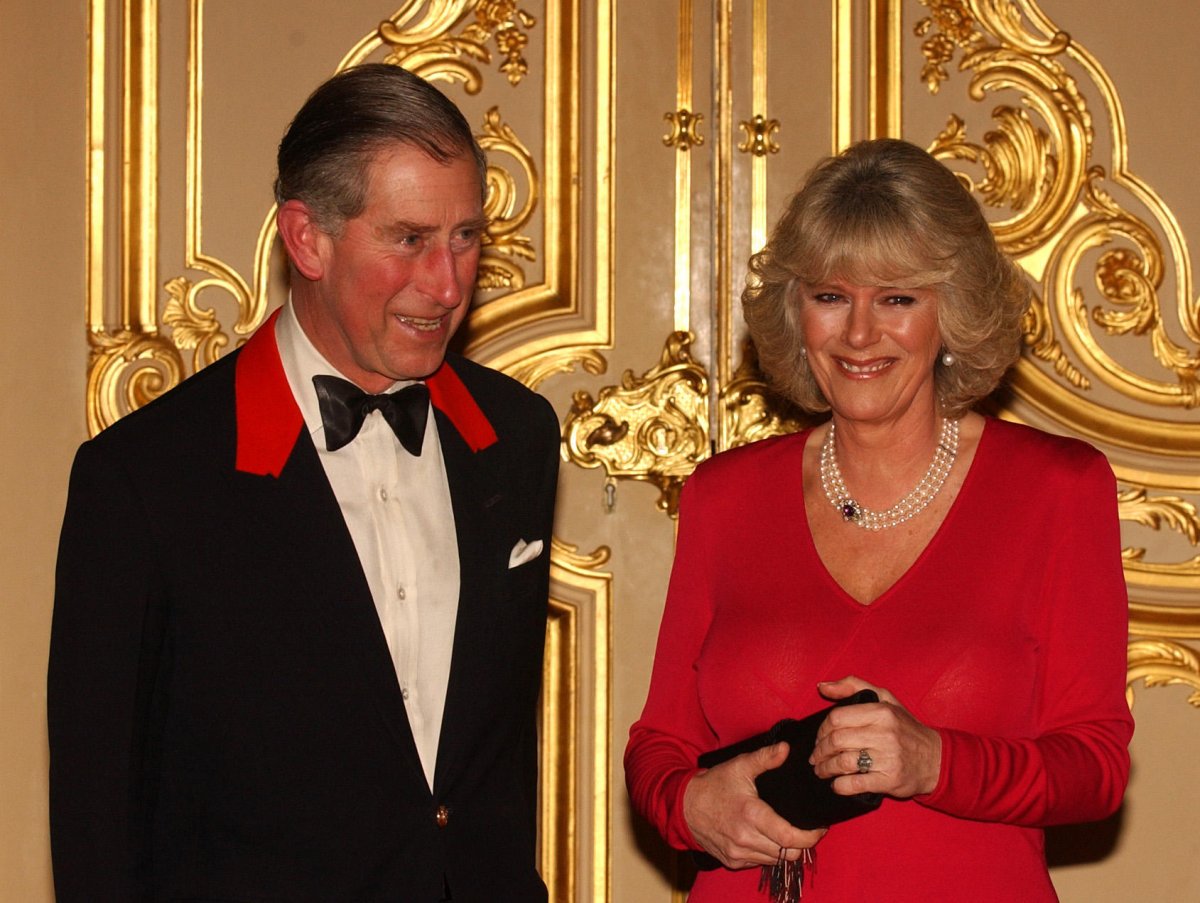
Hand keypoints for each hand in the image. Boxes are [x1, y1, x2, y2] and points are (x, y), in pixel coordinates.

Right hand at [683, 741, 825, 869]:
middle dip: (803, 844)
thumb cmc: (713, 785)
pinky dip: (769, 854)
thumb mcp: (739, 766)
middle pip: (788, 854)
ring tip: (790, 833)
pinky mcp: (733, 861)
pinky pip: (760, 863)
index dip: (811, 836)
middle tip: (808, 829)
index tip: (820, 828)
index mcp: (751, 815)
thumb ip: (765, 758)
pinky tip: (769, 839)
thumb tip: (786, 749)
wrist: (684, 806)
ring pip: (776, 861)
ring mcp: (738, 853)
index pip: (790, 838)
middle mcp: (745, 839)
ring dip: (786, 850)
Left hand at [809, 676, 941, 798]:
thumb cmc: (905, 727)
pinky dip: (840, 785)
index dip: (821, 729)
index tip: (819, 737)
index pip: (837, 718)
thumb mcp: (885, 699)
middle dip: (820, 751)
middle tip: (816, 757)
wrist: (935, 759)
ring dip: (825, 769)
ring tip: (821, 770)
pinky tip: (836, 784)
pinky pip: (855, 784)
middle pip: (836, 741)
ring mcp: (888, 758)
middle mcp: (884, 734)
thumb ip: (852, 686)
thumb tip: (822, 686)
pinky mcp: (890, 781)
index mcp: (881, 712)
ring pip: (843, 763)